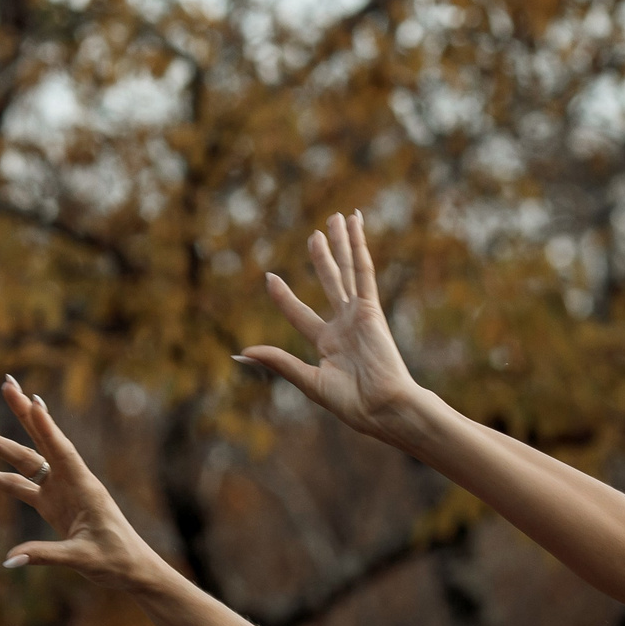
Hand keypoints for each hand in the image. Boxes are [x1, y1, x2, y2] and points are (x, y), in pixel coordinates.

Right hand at [0, 376, 155, 584]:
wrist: (130, 568)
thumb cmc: (115, 560)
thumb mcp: (82, 559)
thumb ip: (45, 556)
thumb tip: (10, 559)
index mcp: (85, 488)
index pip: (62, 451)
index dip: (48, 428)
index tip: (34, 400)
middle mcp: (70, 482)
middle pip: (39, 443)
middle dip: (22, 414)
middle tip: (6, 384)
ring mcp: (59, 491)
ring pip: (24, 462)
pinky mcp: (51, 505)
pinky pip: (19, 487)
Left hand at [245, 212, 430, 441]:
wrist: (383, 407)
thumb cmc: (351, 402)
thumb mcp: (308, 381)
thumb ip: (278, 361)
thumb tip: (242, 352)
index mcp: (329, 344)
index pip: (300, 313)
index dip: (285, 297)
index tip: (270, 277)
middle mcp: (344, 325)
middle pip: (331, 282)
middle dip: (323, 257)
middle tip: (316, 234)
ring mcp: (358, 314)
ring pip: (347, 271)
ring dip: (342, 244)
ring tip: (337, 218)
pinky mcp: (371, 309)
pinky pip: (363, 272)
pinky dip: (359, 248)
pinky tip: (355, 227)